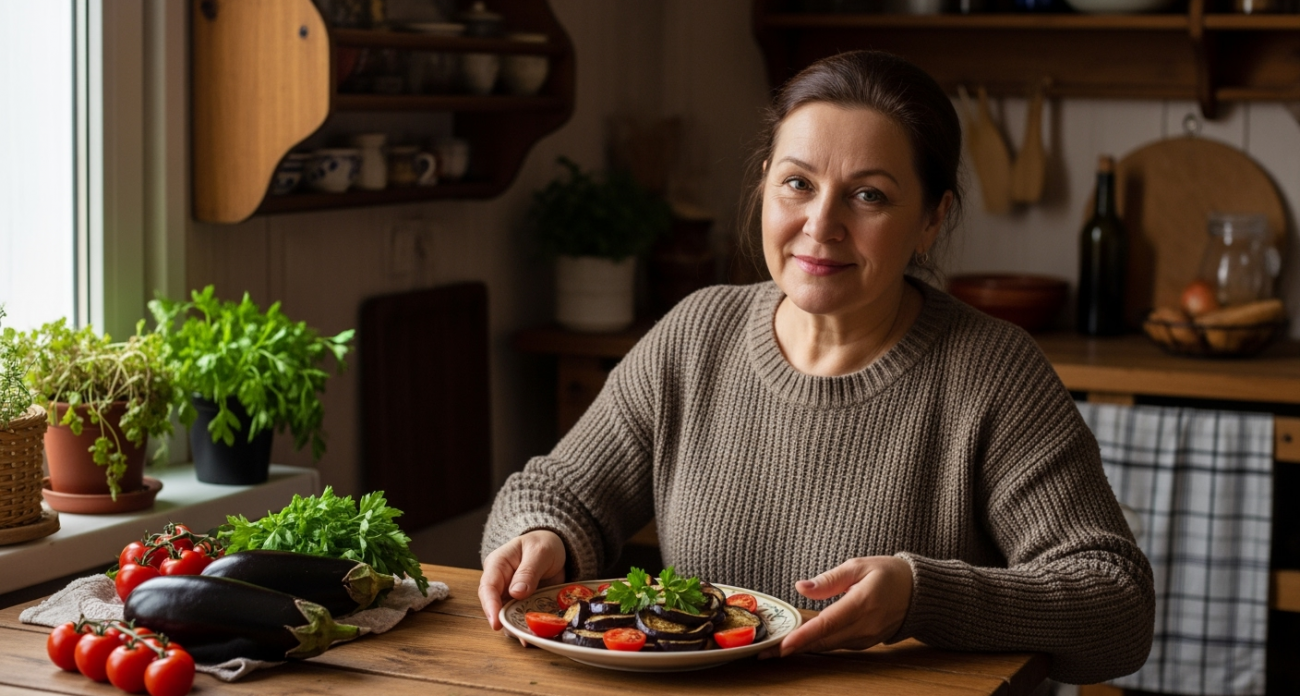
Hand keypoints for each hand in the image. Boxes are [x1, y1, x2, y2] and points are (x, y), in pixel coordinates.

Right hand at [478, 530, 566, 630]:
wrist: (556, 547)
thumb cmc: (543, 543)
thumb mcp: (539, 552)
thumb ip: (528, 571)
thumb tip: (515, 593)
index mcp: (498, 565)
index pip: (488, 587)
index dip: (491, 606)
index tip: (496, 623)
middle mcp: (501, 583)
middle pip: (496, 607)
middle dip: (506, 622)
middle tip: (519, 635)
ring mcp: (512, 596)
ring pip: (509, 616)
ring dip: (519, 628)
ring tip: (530, 638)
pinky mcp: (524, 604)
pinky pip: (523, 618)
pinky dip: (530, 627)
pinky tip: (538, 636)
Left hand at [760, 556, 913, 658]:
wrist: (919, 592)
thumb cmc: (888, 573)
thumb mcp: (858, 566)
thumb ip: (829, 579)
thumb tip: (801, 587)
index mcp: (863, 602)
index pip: (828, 623)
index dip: (804, 636)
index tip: (784, 645)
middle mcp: (865, 625)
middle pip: (824, 641)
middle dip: (795, 647)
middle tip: (765, 652)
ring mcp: (867, 637)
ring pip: (830, 646)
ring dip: (804, 648)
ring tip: (776, 650)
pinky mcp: (867, 642)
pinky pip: (838, 645)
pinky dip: (819, 645)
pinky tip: (801, 643)